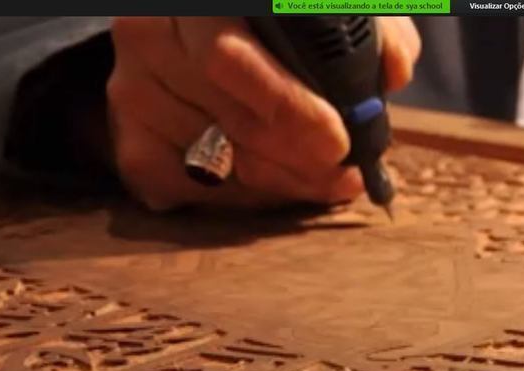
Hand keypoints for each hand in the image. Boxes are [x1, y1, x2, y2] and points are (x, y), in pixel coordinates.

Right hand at [104, 17, 419, 209]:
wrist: (192, 38)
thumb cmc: (273, 25)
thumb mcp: (322, 8)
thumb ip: (370, 27)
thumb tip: (392, 70)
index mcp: (199, 0)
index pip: (230, 58)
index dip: (290, 106)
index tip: (338, 140)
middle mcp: (150, 36)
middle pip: (233, 122)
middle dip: (303, 159)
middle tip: (344, 172)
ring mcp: (131, 92)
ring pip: (221, 165)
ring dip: (283, 183)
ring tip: (322, 179)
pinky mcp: (130, 144)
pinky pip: (193, 192)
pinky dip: (243, 199)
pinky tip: (271, 183)